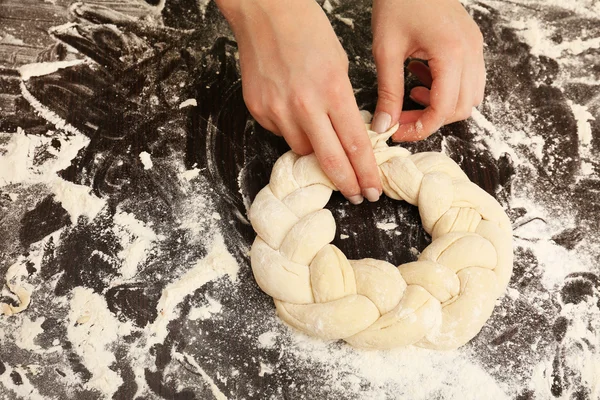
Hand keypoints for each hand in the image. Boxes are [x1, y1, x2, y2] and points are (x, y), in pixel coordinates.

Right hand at [216, 0, 380, 203]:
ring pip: (302, 150)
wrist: (266, 12)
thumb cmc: (308, 31)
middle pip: (330, 160)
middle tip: (358, 196)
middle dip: (347, 183)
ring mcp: (277, 110)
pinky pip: (281, 133)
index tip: (373, 189)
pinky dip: (292, 130)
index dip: (366, 173)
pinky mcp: (258, 110)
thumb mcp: (339, 65)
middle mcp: (304, 106)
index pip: (355, 145)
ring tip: (321, 138)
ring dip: (316, 152)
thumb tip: (342, 134)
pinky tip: (293, 112)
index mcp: (332, 91)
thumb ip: (341, 103)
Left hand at [370, 0, 484, 139]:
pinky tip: (421, 76)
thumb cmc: (398, 2)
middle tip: (401, 118)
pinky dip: (447, 88)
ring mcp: (474, 46)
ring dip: (441, 105)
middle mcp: (471, 51)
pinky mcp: (471, 43)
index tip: (398, 132)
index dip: (421, 127)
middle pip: (462, 108)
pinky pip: (468, 79)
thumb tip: (384, 125)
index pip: (444, 108)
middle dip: (430, 119)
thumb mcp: (386, 51)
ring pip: (469, 96)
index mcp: (451, 53)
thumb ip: (388, 92)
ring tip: (411, 92)